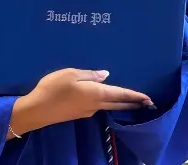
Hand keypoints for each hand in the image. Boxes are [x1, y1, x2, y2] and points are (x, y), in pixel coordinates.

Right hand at [9, 69, 152, 136]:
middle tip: (146, 102)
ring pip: (109, 106)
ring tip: (129, 99)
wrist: (38, 110)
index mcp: (96, 93)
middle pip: (118, 103)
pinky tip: (104, 98)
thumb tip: (106, 75)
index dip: (135, 96)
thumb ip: (90, 74)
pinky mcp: (79, 113)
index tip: (149, 99)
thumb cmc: (54, 88)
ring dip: (121, 102)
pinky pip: (98, 106)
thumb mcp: (70, 74)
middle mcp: (96, 104)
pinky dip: (107, 102)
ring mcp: (87, 111)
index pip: (121, 94)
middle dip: (133, 102)